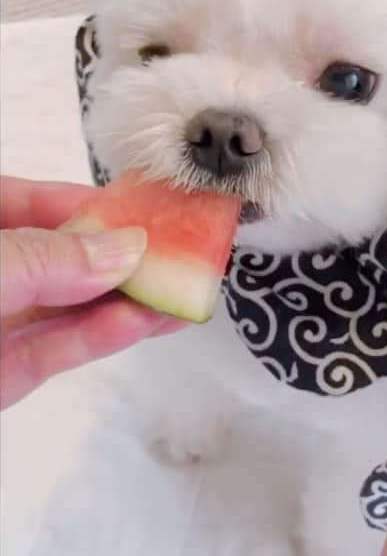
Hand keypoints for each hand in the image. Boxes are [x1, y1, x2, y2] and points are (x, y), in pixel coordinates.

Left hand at [0, 176, 184, 408]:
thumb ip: (49, 258)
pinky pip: (57, 350)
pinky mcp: (1, 374)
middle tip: (179, 251)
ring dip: (125, 301)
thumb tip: (124, 250)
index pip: (32, 201)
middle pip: (63, 258)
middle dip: (121, 256)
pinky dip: (100, 337)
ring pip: (68, 307)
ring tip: (180, 290)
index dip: (91, 203)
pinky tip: (142, 323)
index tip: (146, 207)